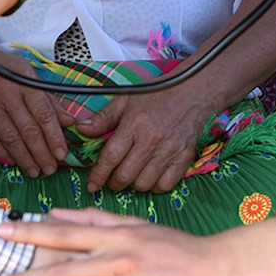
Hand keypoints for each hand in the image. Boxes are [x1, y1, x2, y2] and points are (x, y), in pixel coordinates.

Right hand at [0, 50, 70, 178]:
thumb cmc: (1, 68)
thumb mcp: (29, 75)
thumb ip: (49, 99)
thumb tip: (69, 121)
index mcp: (25, 82)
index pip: (44, 114)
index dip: (54, 136)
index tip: (62, 153)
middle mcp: (7, 93)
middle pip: (28, 129)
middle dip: (41, 153)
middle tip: (50, 168)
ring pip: (10, 137)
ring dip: (24, 158)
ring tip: (34, 171)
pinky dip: (2, 152)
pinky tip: (12, 161)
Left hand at [0, 208, 275, 275]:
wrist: (221, 269)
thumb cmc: (177, 247)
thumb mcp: (137, 225)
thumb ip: (97, 219)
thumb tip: (57, 214)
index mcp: (117, 234)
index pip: (65, 232)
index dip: (30, 231)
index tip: (0, 232)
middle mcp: (118, 258)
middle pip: (61, 268)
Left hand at [75, 81, 218, 193]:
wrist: (194, 89)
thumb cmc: (159, 92)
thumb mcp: (127, 99)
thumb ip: (104, 117)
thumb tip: (82, 130)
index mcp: (134, 124)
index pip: (110, 157)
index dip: (98, 175)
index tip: (92, 185)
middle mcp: (151, 140)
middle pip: (125, 175)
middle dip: (114, 183)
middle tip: (112, 179)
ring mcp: (169, 150)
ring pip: (144, 183)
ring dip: (133, 184)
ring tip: (132, 175)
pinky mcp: (185, 157)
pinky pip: (165, 185)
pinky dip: (155, 186)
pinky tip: (151, 176)